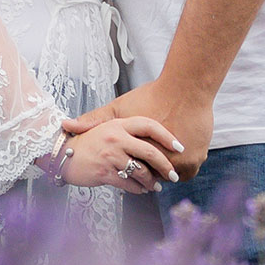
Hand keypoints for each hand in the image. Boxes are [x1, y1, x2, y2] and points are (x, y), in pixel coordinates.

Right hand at [53, 116, 184, 191]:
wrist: (62, 154)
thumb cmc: (88, 142)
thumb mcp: (106, 129)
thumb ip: (127, 134)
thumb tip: (153, 144)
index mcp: (118, 124)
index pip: (149, 126)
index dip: (167, 136)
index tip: (179, 147)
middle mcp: (115, 138)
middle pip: (150, 152)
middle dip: (165, 166)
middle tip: (173, 175)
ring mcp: (110, 155)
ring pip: (141, 172)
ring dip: (152, 182)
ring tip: (155, 186)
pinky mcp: (105, 172)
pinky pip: (129, 184)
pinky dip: (138, 189)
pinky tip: (141, 190)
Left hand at [64, 78, 213, 181]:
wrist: (188, 86)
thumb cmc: (151, 96)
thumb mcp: (121, 108)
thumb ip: (95, 120)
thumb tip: (66, 125)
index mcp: (142, 149)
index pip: (132, 173)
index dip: (128, 171)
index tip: (125, 166)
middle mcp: (165, 159)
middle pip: (153, 177)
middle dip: (147, 174)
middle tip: (142, 168)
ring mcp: (185, 160)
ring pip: (171, 176)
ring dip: (166, 171)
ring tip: (158, 162)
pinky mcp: (199, 156)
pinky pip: (188, 170)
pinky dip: (181, 165)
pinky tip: (173, 156)